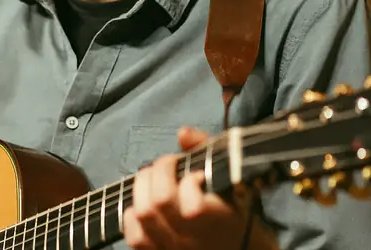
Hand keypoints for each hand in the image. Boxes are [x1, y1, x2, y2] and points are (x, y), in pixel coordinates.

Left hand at [123, 127, 271, 249]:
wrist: (238, 248)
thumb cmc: (234, 208)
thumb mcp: (232, 177)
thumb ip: (208, 150)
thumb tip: (183, 133)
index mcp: (217, 221)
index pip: (193, 208)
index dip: (190, 182)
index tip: (197, 175)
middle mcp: (193, 239)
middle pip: (159, 202)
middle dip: (159, 171)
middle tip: (168, 164)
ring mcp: (173, 248)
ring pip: (143, 215)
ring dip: (142, 186)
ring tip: (153, 177)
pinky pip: (134, 237)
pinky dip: (132, 215)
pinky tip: (144, 203)